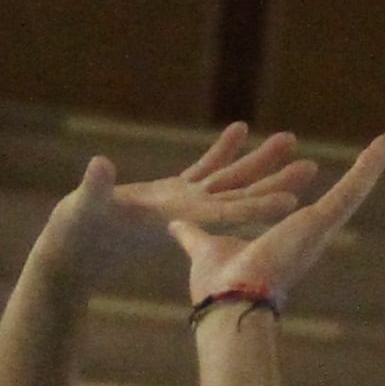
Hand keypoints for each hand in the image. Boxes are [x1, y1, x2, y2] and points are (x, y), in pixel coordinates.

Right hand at [37, 124, 319, 280]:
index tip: (292, 204)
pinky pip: (202, 169)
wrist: (71, 256)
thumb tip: (99, 166)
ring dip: (258, 162)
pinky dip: (221, 151)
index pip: (223, 214)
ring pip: (227, 180)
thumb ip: (93, 190)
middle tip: (313, 168)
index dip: (257, 207)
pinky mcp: (168, 195)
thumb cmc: (75, 236)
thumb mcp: (82, 210)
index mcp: (172, 219)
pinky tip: (240, 129)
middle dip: (274, 182)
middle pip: (238, 196)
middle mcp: (184, 212)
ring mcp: (178, 203)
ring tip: (290, 140)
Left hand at [172, 132, 384, 310]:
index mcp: (286, 241)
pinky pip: (350, 190)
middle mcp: (308, 235)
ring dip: (371, 166)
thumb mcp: (204, 247)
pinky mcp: (321, 221)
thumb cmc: (216, 287)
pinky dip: (369, 167)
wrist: (228, 303)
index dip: (314, 190)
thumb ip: (195, 236)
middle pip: (341, 200)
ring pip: (352, 192)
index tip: (319, 172)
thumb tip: (175, 227)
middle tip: (378, 151)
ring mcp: (318, 229)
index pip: (308, 211)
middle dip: (359, 175)